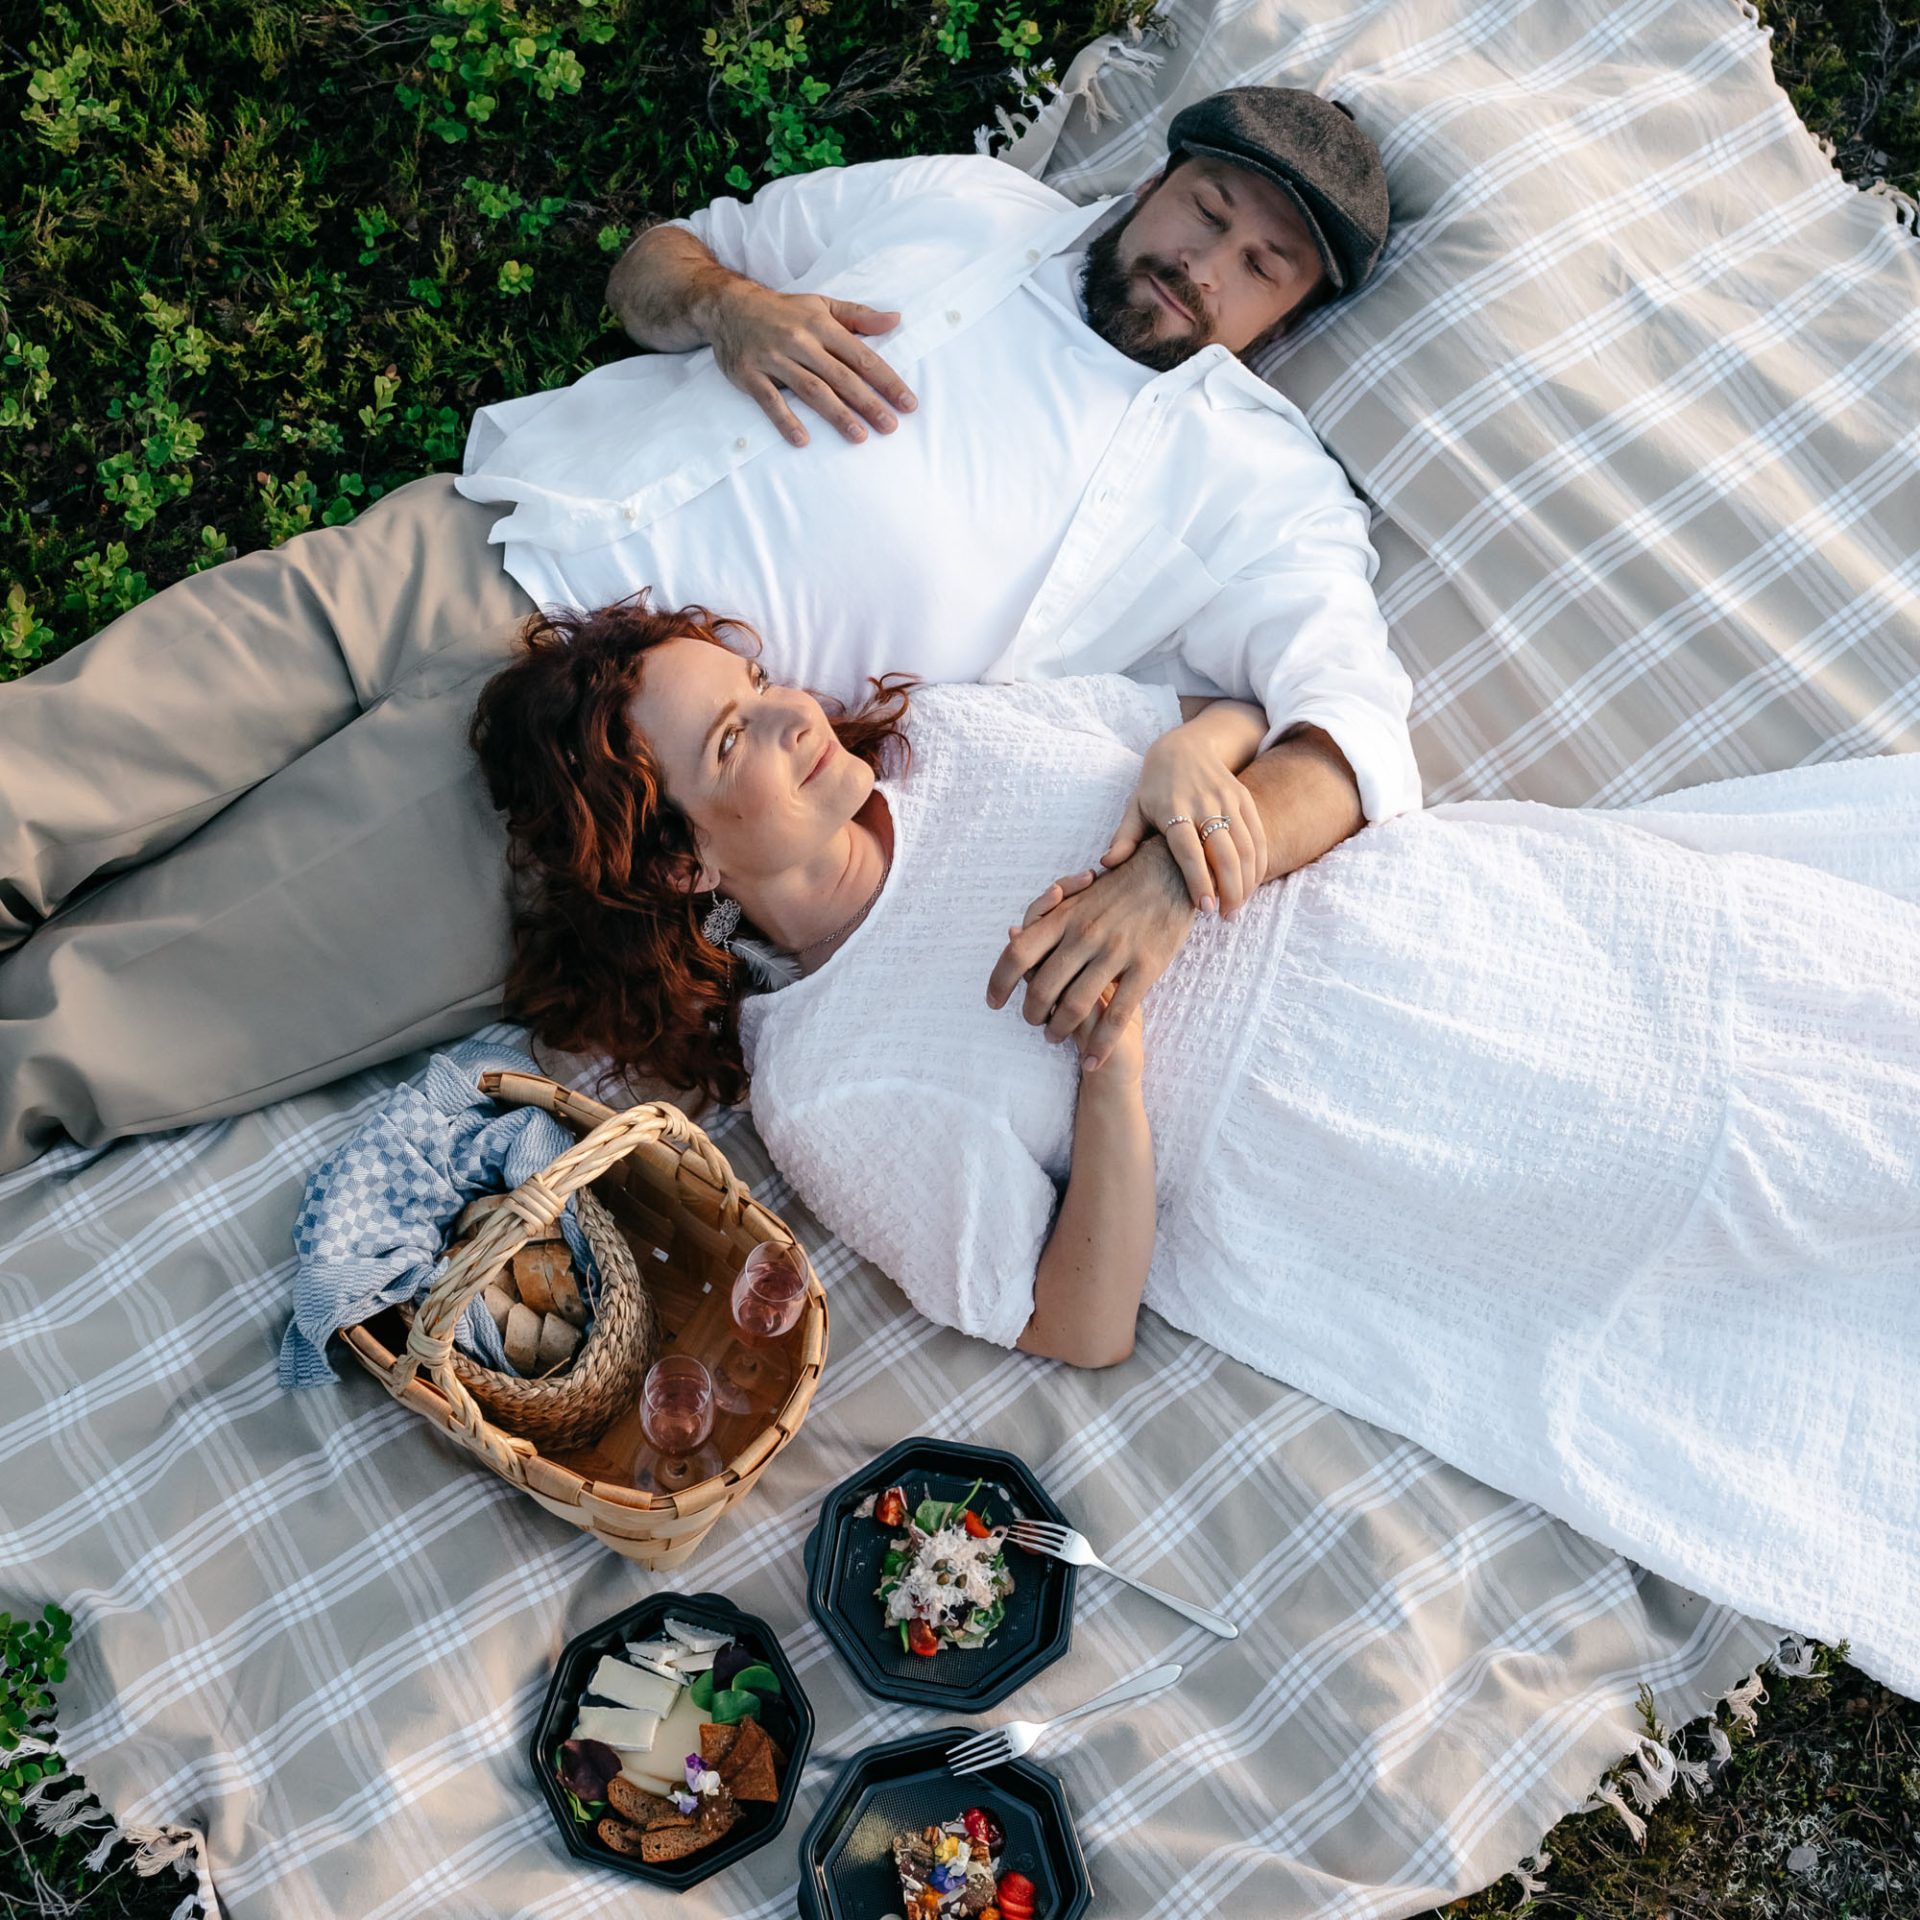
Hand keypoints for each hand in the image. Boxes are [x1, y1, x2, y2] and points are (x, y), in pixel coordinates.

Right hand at [704, 285, 917, 445]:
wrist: (728, 306)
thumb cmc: (784, 310)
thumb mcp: (822, 305)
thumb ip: (859, 316)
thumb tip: (895, 319)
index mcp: (821, 325)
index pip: (861, 357)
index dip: (886, 380)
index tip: (907, 403)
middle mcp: (800, 341)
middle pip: (840, 377)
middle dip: (868, 403)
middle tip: (890, 426)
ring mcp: (773, 358)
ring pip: (811, 389)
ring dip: (836, 414)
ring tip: (859, 436)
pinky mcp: (749, 375)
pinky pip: (770, 400)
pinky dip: (786, 420)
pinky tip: (802, 439)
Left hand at [986, 840, 1194, 1071]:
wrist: (1171, 870)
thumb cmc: (1123, 882)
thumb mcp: (1079, 894)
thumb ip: (1048, 917)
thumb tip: (1013, 936)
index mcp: (1064, 916)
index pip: (1018, 953)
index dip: (999, 981)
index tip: (993, 1001)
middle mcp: (1084, 934)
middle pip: (1042, 988)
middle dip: (1031, 1014)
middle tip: (1034, 1023)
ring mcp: (1114, 951)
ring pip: (1074, 1006)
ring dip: (1058, 1030)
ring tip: (1055, 1038)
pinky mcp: (1144, 967)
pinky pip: (1117, 1015)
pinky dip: (1100, 1045)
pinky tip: (1092, 1060)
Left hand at [1103, 730, 1267, 916]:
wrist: (1186, 746)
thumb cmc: (1155, 785)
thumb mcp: (1135, 807)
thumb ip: (1124, 837)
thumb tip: (1107, 864)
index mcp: (1174, 810)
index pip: (1189, 851)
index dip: (1199, 880)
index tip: (1204, 908)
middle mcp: (1204, 804)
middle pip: (1224, 853)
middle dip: (1230, 889)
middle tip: (1225, 917)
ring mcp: (1227, 801)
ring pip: (1246, 848)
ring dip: (1246, 882)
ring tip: (1236, 908)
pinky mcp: (1244, 799)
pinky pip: (1258, 836)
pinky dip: (1259, 864)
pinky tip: (1251, 885)